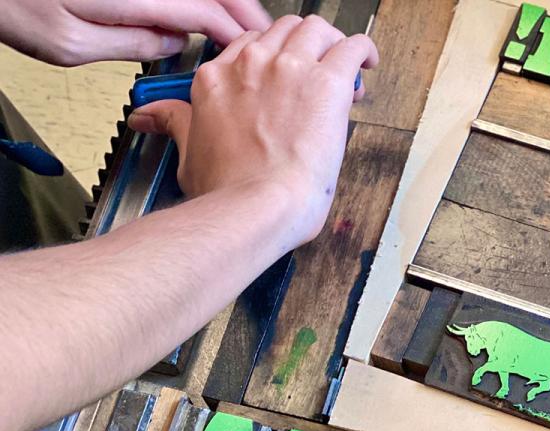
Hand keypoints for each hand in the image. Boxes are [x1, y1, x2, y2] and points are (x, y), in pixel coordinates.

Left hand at [0, 0, 271, 65]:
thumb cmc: (11, 2)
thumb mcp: (72, 44)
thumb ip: (130, 44)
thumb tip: (169, 43)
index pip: (204, 10)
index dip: (236, 30)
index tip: (255, 47)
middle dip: (242, 7)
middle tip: (263, 30)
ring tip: (242, 19)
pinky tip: (203, 9)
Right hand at [128, 16, 378, 250]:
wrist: (257, 207)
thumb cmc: (228, 193)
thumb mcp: (189, 153)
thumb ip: (175, 125)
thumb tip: (149, 116)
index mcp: (217, 78)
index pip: (248, 45)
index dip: (273, 59)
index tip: (286, 79)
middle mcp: (251, 64)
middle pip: (283, 30)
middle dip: (304, 48)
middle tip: (318, 75)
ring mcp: (289, 69)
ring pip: (316, 29)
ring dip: (332, 45)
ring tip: (345, 71)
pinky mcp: (326, 83)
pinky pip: (351, 47)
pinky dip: (362, 51)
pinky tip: (366, 63)